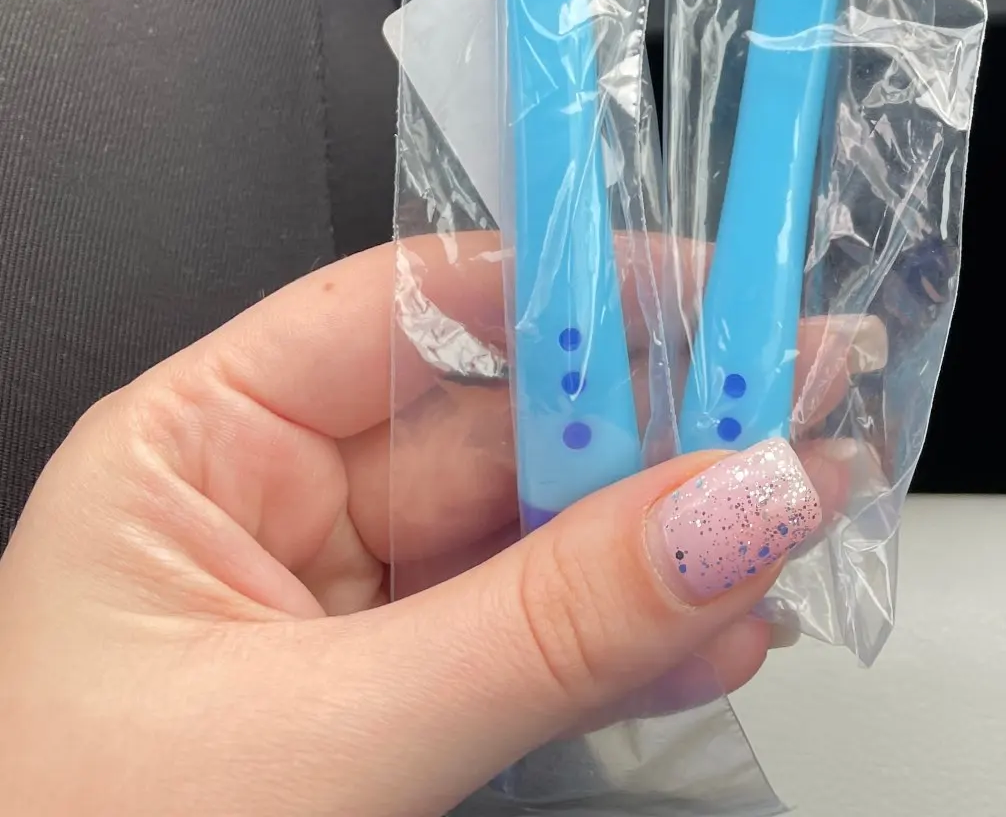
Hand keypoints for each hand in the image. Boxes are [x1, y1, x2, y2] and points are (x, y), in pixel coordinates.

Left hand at [0, 242, 866, 816]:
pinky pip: (534, 646)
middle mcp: (263, 512)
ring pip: (534, 539)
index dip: (567, 285)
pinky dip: (636, 641)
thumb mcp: (321, 740)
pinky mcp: (388, 715)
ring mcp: (335, 619)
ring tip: (795, 511)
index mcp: (191, 451)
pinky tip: (724, 625)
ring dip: (670, 536)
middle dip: (652, 422)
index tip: (711, 288)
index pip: (406, 308)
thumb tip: (724, 508)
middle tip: (791, 403)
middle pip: (496, 421)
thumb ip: (541, 626)